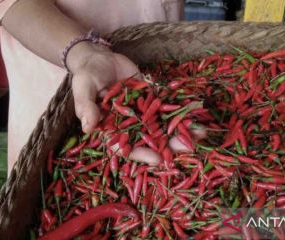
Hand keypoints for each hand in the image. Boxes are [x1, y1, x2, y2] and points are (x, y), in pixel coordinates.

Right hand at [69, 45, 206, 165]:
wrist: (100, 58)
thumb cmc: (87, 75)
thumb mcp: (83, 88)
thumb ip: (87, 106)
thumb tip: (88, 128)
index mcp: (111, 128)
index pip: (126, 147)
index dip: (141, 154)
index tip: (158, 160)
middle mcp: (129, 124)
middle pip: (150, 139)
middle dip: (170, 145)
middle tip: (189, 148)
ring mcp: (142, 112)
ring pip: (162, 125)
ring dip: (181, 130)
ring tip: (200, 132)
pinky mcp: (151, 99)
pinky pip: (166, 107)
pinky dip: (181, 110)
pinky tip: (196, 112)